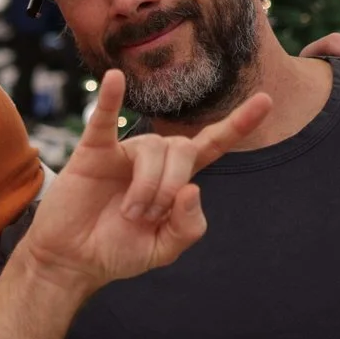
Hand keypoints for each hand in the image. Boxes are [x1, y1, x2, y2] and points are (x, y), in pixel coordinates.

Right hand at [16, 70, 271, 295]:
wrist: (73, 260)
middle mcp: (154, 159)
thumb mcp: (163, 249)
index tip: (266, 102)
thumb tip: (193, 189)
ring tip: (128, 212)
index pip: (212, 145)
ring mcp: (124, 153)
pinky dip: (110, 99)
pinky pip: (104, 120)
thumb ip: (188, 227)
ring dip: (146, 185)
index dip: (237, 125)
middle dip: (171, 185)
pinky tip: (116, 79)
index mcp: (175, 180)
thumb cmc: (117, 250)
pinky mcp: (94, 151)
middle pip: (182, 150)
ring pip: (152, 149)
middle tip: (147, 216)